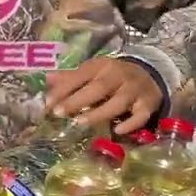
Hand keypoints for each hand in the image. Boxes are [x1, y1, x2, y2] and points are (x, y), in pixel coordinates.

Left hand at [45, 57, 164, 134]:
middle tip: (59, 113)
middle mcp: (119, 76)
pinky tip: (117, 130)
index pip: (80, 76)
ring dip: (98, 113)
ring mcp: (135, 90)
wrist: (149, 73)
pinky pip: (141, 115)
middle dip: (77, 101)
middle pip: (98, 88)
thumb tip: (46, 79)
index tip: (48, 103)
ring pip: (118, 102)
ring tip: (79, 122)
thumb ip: (70, 78)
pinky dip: (130, 123)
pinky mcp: (149, 104)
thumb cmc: (111, 76)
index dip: (63, 89)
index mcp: (101, 66)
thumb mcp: (92, 72)